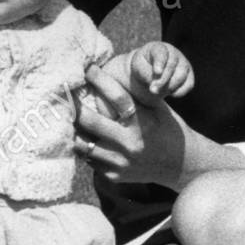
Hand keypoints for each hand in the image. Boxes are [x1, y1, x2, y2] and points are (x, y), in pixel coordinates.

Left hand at [73, 62, 188, 185]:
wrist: (182, 165)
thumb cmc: (168, 129)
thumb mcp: (158, 109)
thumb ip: (137, 95)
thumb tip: (111, 76)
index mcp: (142, 122)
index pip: (116, 96)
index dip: (100, 80)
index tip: (88, 68)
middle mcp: (129, 142)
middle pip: (90, 121)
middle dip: (73, 106)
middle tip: (62, 94)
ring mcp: (120, 161)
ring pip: (82, 144)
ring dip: (72, 129)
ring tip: (63, 117)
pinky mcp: (114, 175)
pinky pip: (89, 159)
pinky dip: (83, 147)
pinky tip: (78, 136)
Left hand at [129, 42, 193, 101]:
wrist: (152, 68)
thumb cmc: (144, 65)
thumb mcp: (138, 67)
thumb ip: (145, 73)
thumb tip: (155, 85)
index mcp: (159, 48)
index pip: (160, 53)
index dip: (159, 63)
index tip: (157, 72)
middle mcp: (174, 53)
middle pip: (171, 67)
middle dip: (162, 81)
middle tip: (152, 90)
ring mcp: (183, 63)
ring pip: (181, 77)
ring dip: (169, 87)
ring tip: (157, 91)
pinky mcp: (189, 75)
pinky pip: (188, 85)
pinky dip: (179, 92)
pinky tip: (170, 94)